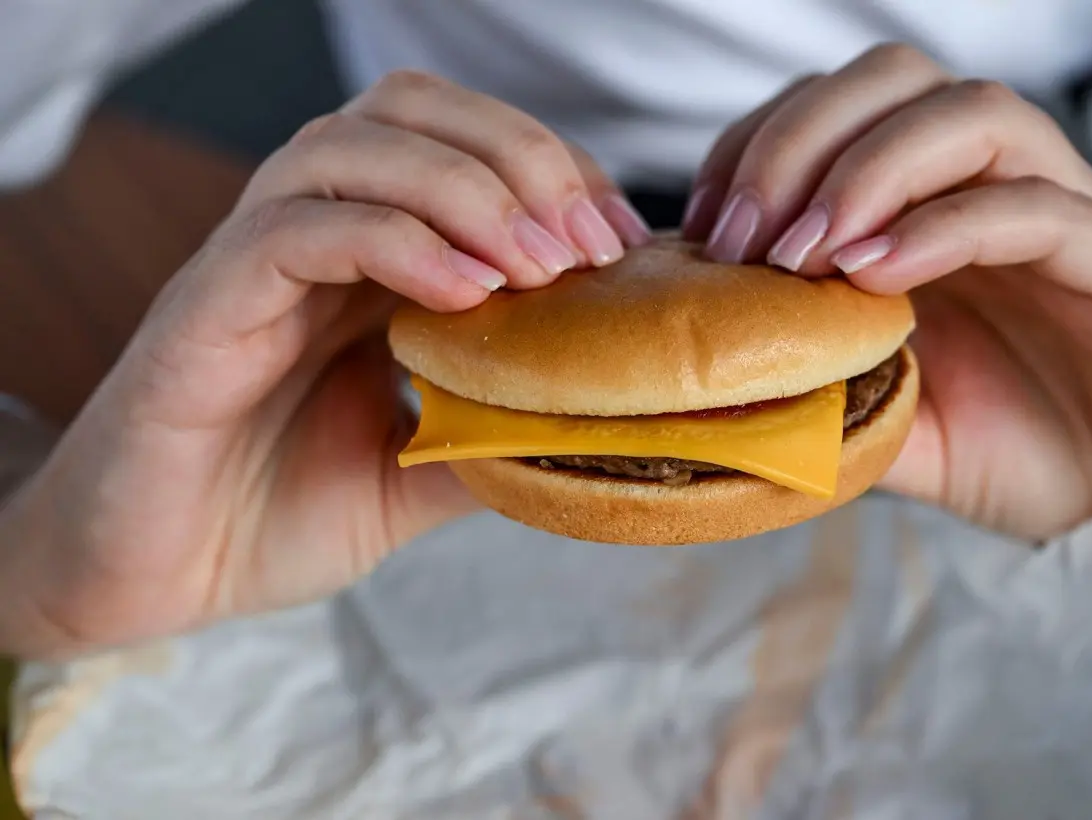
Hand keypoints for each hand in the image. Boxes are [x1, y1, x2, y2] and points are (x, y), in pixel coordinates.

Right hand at [0, 71, 650, 658]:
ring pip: (351, 148)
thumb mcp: (415, 477)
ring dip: (462, 188)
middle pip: (411, 112)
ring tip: (536, 264)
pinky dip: (390, 241)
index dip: (552, 171)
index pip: (462, 150)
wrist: (150, 581)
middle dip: (518, 155)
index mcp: (363, 262)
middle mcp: (310, 237)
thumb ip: (491, 435)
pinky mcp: (205, 304)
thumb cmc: (268, 518)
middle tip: (589, 240)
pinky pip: (293, 229)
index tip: (620, 240)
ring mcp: (253, 262)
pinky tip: (462, 292)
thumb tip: (593, 420)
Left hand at [684, 44, 1091, 537]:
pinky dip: (947, 229)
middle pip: (898, 82)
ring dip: (868, 170)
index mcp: (935, 209)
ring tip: (806, 254)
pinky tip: (876, 280)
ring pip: (976, 117)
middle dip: (798, 141)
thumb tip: (718, 385)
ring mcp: (1068, 220)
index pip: (840, 114)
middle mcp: (997, 191)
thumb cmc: (1022, 456)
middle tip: (742, 239)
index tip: (703, 232)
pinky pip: (1043, 211)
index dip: (759, 149)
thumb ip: (818, 394)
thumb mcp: (891, 427)